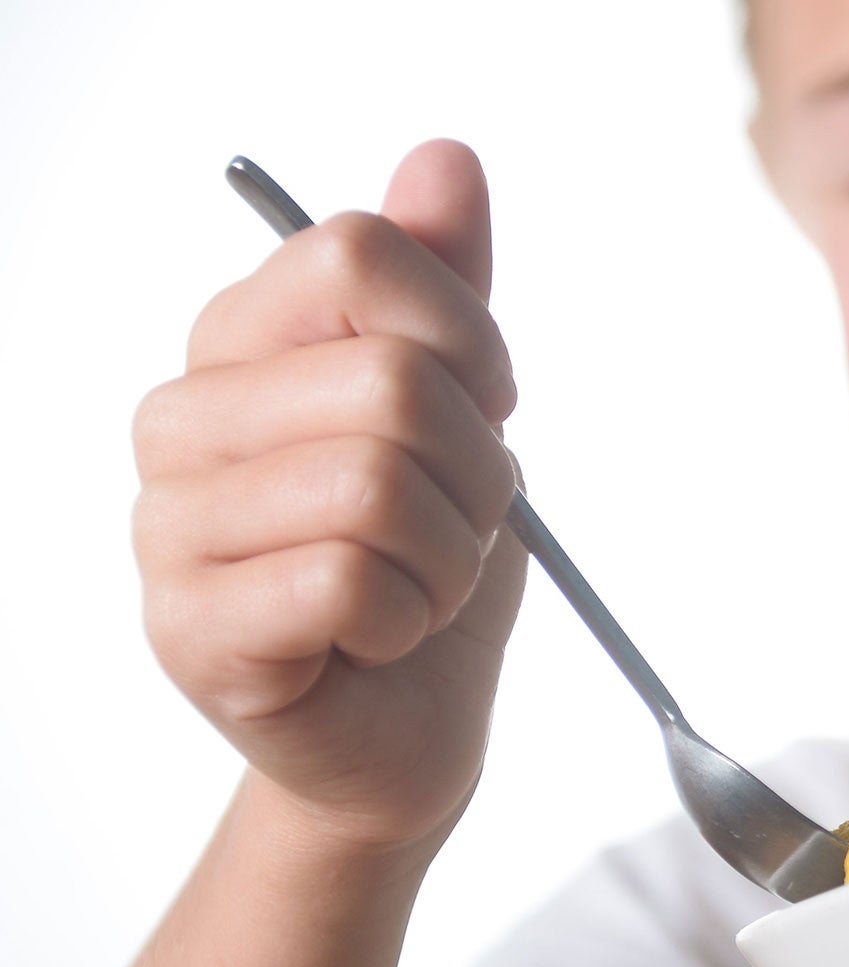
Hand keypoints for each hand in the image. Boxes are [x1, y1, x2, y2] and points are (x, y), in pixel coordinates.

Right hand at [132, 140, 525, 851]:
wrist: (406, 726)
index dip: (468, 341)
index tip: (481, 412)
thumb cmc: (426, 563)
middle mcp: (182, 416)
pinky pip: (348, 581)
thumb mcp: (463, 414)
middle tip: (456, 530)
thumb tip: (445, 159)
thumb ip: (446, 288)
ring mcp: (168, 524)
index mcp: (240, 340)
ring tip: (415, 588)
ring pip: (375, 486)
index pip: (362, 253)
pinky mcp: (190, 629)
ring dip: (447, 558)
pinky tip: (375, 636)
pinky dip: (406, 618)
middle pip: (391, 382)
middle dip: (477, 477)